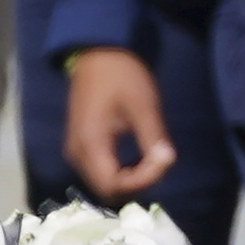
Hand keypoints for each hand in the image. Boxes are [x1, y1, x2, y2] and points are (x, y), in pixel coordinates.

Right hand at [64, 48, 177, 197]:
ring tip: (154, 160)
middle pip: (107, 189)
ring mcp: (76, 151)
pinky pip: (101, 171)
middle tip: (161, 162)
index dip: (142, 181)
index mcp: (90, 143)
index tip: (164, 161)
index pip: (113, 184)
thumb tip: (167, 161)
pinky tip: (140, 159)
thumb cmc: (121, 76)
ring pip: (104, 183)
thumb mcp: (143, 105)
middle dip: (138, 183)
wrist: (98, 55)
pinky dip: (122, 173)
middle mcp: (77, 153)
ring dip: (130, 180)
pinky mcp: (82, 146)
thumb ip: (153, 137)